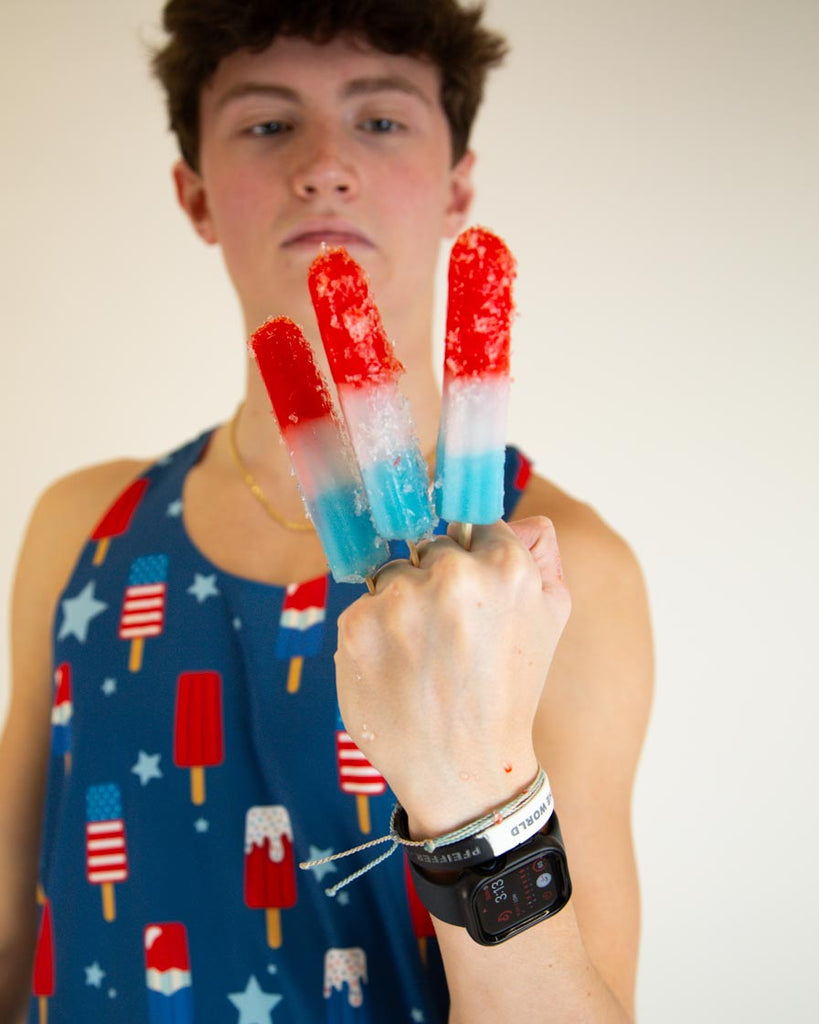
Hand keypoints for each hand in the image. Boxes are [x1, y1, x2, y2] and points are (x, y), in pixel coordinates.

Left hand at [335, 517, 570, 836]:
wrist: (466, 768)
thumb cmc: (510, 690)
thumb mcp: (549, 619)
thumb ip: (542, 557)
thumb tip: (524, 517)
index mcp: (507, 565)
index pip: (474, 523)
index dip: (471, 558)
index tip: (471, 592)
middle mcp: (453, 574)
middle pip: (430, 545)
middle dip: (435, 580)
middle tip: (449, 636)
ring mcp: (401, 599)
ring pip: (391, 573)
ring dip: (401, 605)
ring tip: (423, 657)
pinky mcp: (358, 624)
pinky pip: (362, 606)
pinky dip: (374, 634)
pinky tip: (397, 670)